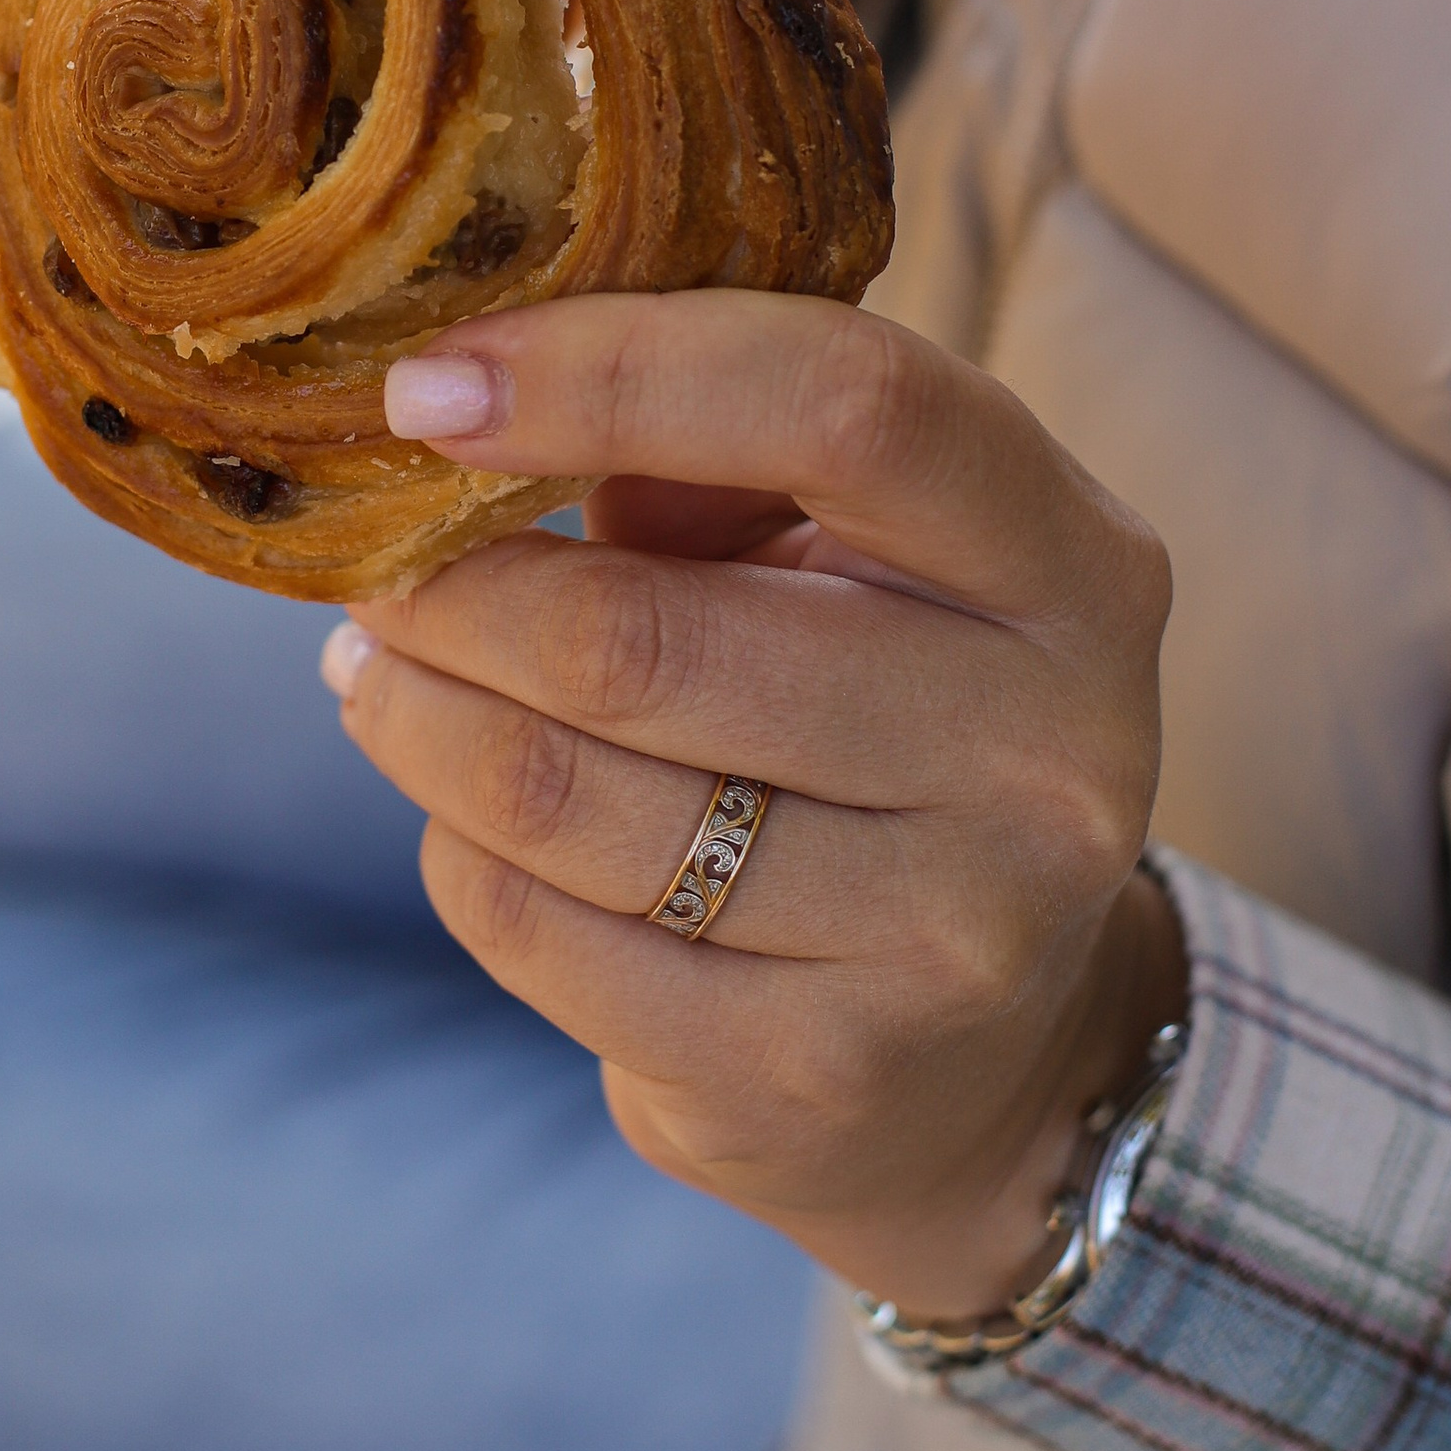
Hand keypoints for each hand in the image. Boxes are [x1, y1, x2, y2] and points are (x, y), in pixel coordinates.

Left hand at [321, 294, 1184, 1326]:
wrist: (990, 1048)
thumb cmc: (880, 711)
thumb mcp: (858, 548)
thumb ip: (713, 450)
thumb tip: (474, 411)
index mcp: (1072, 565)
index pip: (848, 407)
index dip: (613, 373)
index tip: (428, 385)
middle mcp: (1043, 755)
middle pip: (640, 639)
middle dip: (453, 591)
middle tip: (377, 569)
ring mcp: (942, 936)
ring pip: (559, 795)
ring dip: (416, 716)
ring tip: (380, 669)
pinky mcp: (814, 1077)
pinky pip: (533, 930)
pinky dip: (457, 848)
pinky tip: (461, 811)